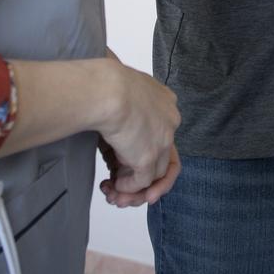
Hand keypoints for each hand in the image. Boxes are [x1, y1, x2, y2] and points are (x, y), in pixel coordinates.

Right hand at [96, 59, 180, 199]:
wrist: (106, 90)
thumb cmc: (104, 82)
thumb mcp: (120, 90)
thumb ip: (123, 103)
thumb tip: (110, 110)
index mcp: (164, 101)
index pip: (159, 130)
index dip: (141, 145)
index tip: (121, 153)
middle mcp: (169, 120)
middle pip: (161, 152)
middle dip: (140, 170)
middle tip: (118, 179)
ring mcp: (162, 139)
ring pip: (154, 172)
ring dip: (133, 185)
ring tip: (113, 190)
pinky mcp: (149, 157)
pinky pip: (141, 181)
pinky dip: (127, 187)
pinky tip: (112, 185)